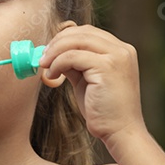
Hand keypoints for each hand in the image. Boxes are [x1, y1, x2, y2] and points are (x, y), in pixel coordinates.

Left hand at [37, 24, 146, 143]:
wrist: (121, 132)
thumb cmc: (104, 111)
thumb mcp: (87, 80)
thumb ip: (75, 64)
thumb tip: (53, 54)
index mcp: (121, 50)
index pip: (89, 32)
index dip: (65, 38)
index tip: (49, 50)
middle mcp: (122, 49)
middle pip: (82, 32)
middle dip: (57, 42)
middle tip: (42, 57)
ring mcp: (117, 57)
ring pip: (76, 40)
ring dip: (54, 52)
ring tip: (44, 66)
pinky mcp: (107, 67)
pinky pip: (73, 56)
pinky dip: (58, 63)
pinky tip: (53, 76)